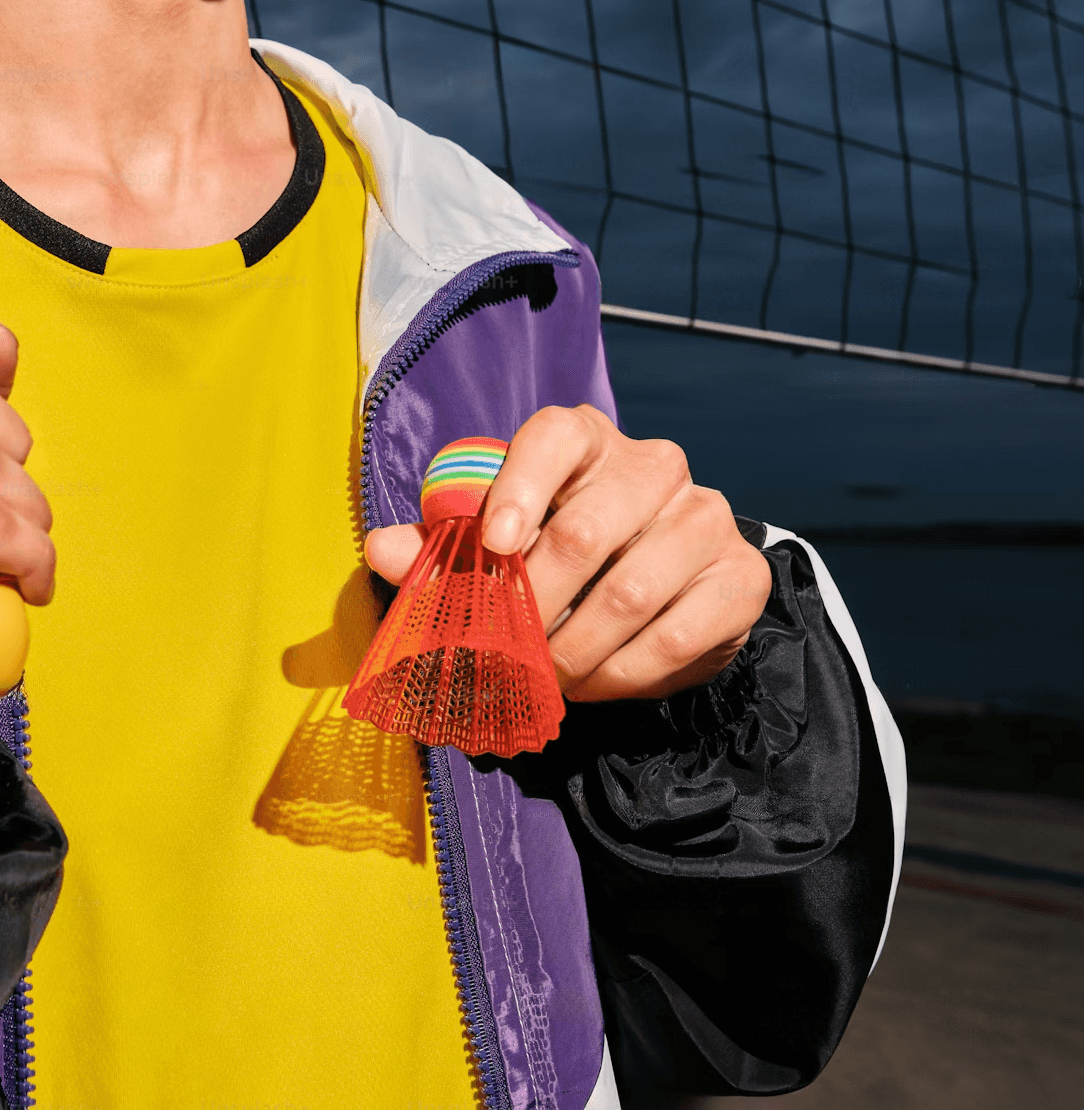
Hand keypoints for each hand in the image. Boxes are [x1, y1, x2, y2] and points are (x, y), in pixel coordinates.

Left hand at [364, 405, 769, 701]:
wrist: (662, 582)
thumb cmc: (556, 552)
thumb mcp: (495, 542)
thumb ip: (438, 547)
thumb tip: (380, 550)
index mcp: (584, 440)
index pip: (552, 439)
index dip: (519, 487)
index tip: (492, 544)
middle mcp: (653, 466)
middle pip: (585, 531)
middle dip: (532, 604)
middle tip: (503, 649)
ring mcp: (705, 517)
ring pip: (629, 593)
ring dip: (572, 651)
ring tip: (543, 677)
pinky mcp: (741, 577)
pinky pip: (677, 636)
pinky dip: (622, 673)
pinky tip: (593, 683)